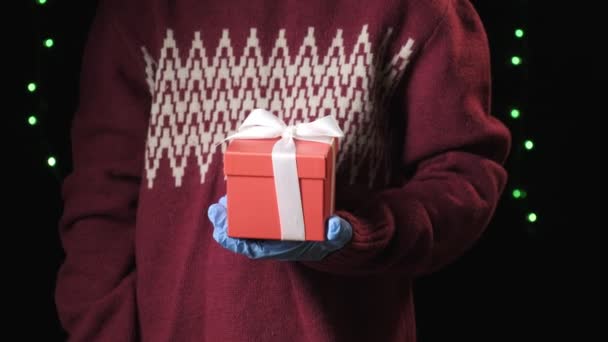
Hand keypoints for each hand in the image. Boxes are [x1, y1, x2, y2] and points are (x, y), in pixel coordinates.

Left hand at [207, 195, 351, 260]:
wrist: (334, 233)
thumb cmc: (331, 235)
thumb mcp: (337, 235)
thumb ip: (337, 231)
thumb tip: (333, 226)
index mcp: (282, 247)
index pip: (252, 249)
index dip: (234, 241)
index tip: (221, 231)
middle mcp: (272, 239)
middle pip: (242, 235)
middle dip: (226, 224)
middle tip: (217, 209)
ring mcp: (270, 227)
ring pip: (244, 222)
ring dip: (230, 213)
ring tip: (221, 201)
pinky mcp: (272, 214)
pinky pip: (251, 211)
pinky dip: (241, 204)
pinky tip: (233, 192)